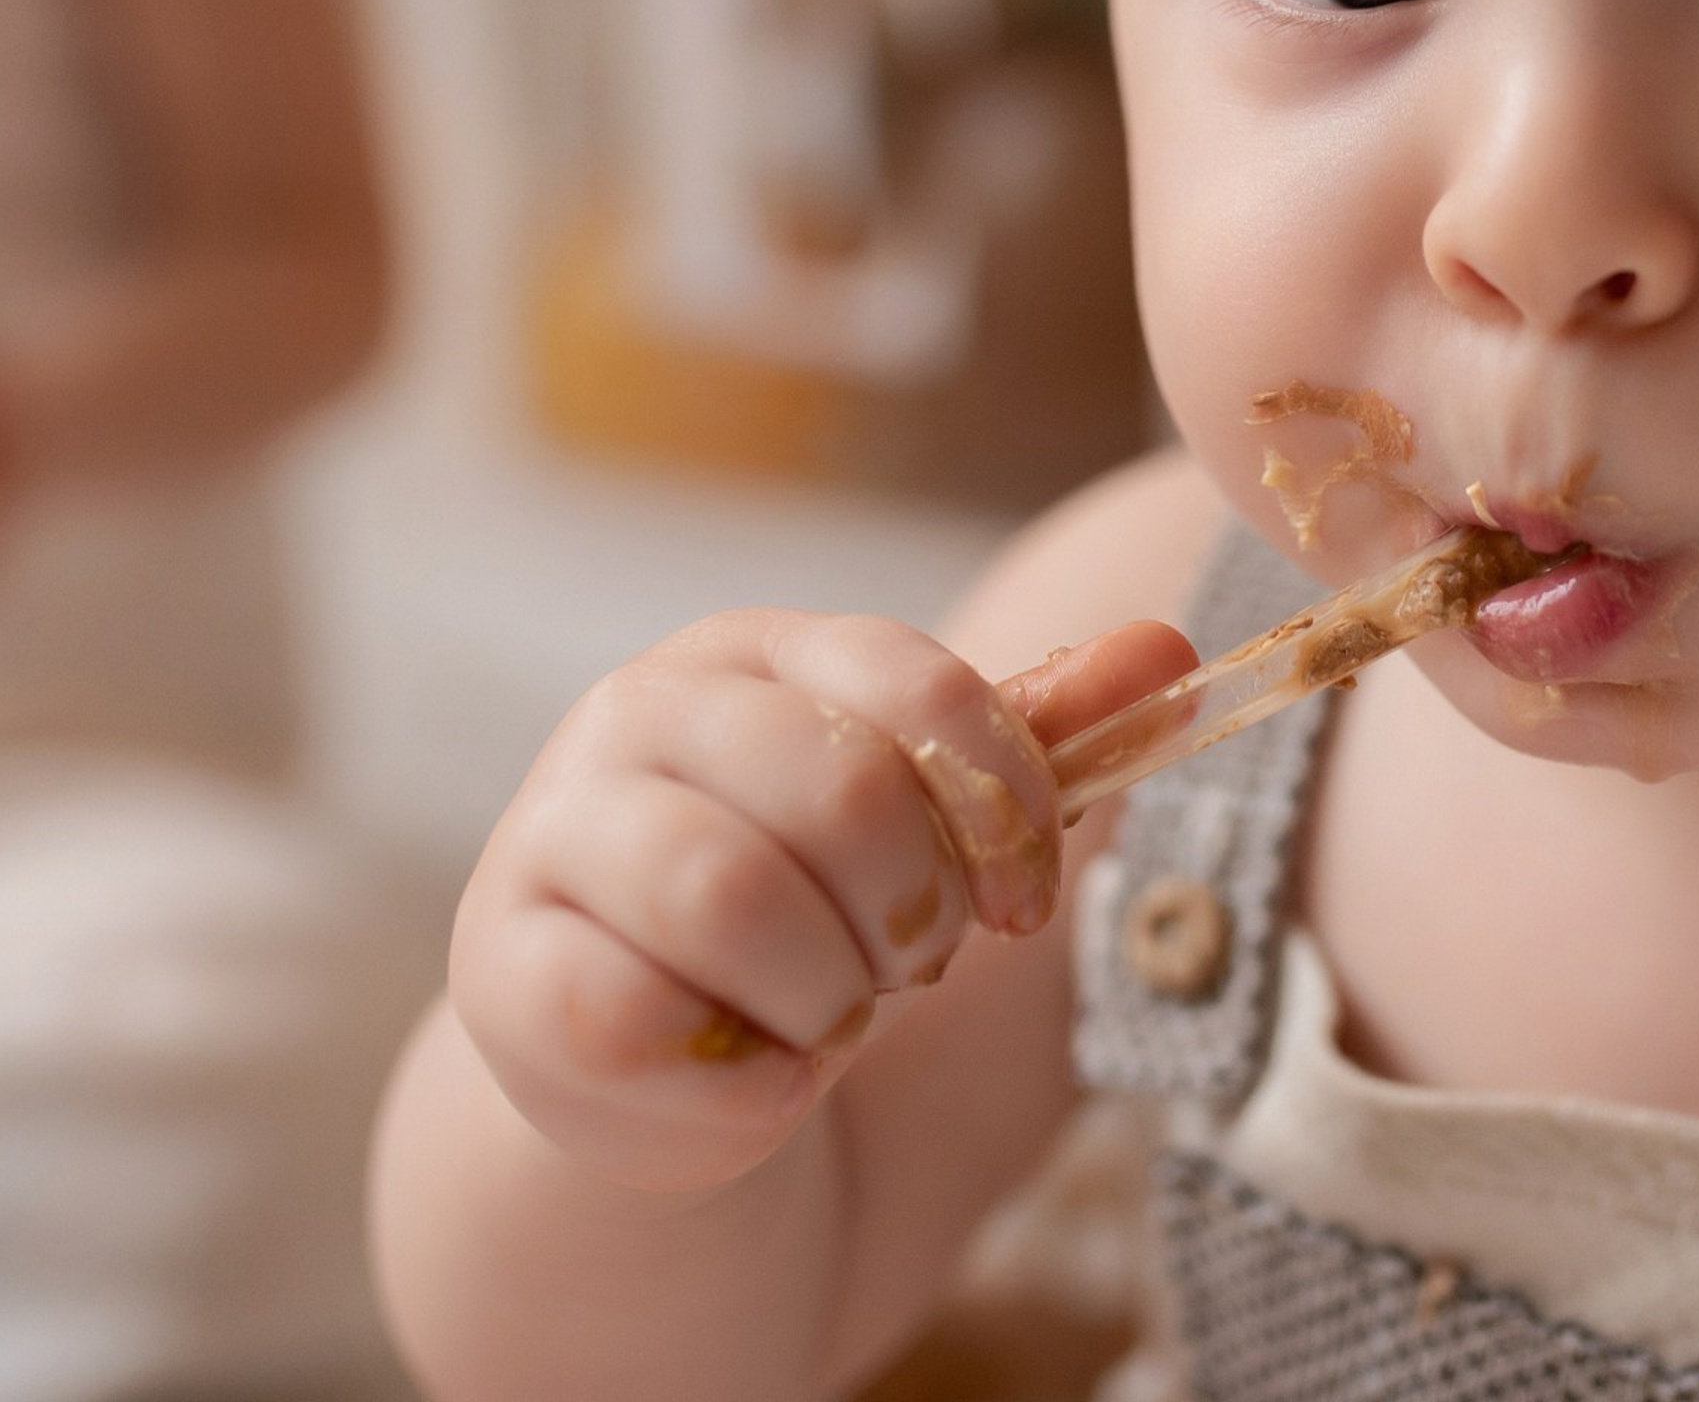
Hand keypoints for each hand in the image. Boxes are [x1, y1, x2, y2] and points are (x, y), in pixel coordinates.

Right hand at [448, 608, 1192, 1193]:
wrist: (657, 1065)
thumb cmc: (814, 909)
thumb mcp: (930, 814)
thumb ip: (1043, 731)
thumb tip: (1173, 647)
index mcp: (756, 649)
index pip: (914, 683)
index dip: (1002, 802)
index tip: (1023, 905)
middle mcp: (641, 709)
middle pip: (840, 789)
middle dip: (913, 910)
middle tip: (912, 965)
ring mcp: (556, 829)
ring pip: (734, 897)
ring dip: (828, 991)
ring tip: (832, 1013)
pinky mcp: (502, 966)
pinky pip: (640, 1019)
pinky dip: (737, 1073)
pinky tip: (746, 1068)